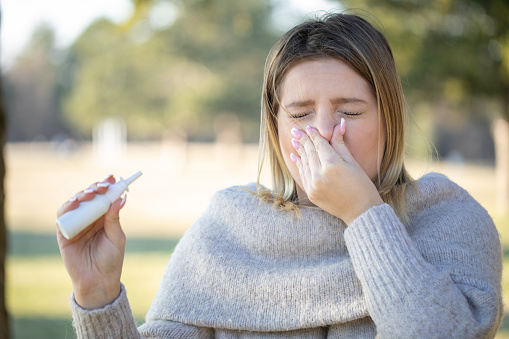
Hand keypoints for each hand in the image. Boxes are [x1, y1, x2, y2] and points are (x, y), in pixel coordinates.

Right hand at [56, 175, 126, 308]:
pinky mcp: (64, 233)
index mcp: (103, 218)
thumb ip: (114, 218)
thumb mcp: (116, 237)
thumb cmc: (111, 259)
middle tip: (104, 185)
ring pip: (75, 203)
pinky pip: (63, 216)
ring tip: (91, 193)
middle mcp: (89, 219)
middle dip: (95, 188)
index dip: (106, 186)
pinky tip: (76, 202)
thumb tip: (120, 198)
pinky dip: (68, 207)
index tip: (113, 178)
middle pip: (89, 197)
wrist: (99, 280)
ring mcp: (76, 225)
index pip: (103, 197)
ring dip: (82, 194)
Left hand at [290, 119, 382, 224]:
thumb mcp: (352, 162)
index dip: (314, 135)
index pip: (319, 145)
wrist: (361, 212)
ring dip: (299, 151)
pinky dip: (300, 165)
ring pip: (304, 163)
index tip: (309, 128)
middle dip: (303, 140)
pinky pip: (303, 175)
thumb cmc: (362, 186)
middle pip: (309, 152)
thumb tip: (338, 125)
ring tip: (294, 141)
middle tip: (295, 131)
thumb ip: (340, 144)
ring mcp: (313, 185)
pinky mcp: (311, 194)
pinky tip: (296, 157)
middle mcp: (319, 175)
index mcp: (332, 165)